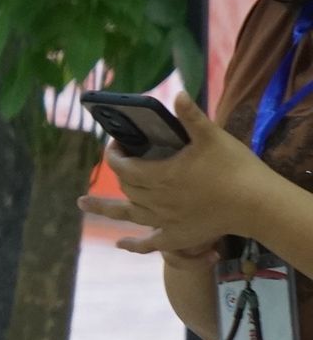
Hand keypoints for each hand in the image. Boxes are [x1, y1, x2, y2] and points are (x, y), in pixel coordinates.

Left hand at [96, 96, 274, 255]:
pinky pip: (151, 243)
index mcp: (159, 175)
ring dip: (105, 208)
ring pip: (128, 213)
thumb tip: (177, 93)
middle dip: (119, 172)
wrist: (257, 204)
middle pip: (126, 186)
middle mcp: (156, 200)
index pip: (123, 165)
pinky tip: (121, 245)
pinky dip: (134, 244)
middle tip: (122, 160)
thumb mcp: (212, 137)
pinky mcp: (179, 236)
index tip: (117, 143)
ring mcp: (166, 221)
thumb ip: (191, 117)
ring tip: (82, 204)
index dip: (114, 153)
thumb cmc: (235, 167)